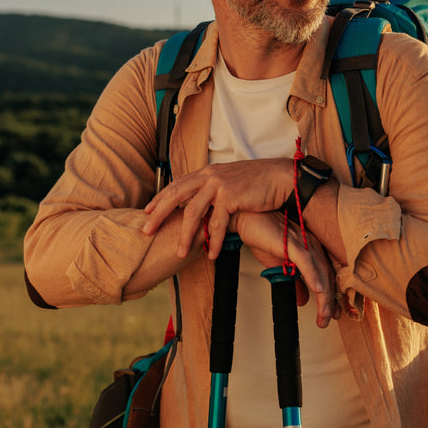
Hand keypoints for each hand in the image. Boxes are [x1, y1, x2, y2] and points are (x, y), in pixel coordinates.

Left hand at [143, 159, 291, 258]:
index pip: (176, 185)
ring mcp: (219, 185)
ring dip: (185, 236)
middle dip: (158, 214)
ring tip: (180, 254)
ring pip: (193, 213)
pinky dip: (213, 241)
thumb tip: (201, 204)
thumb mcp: (230, 182)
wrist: (281, 178)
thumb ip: (214, 190)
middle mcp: (209, 176)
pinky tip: (211, 255)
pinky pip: (217, 223)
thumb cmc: (258, 183)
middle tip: (146, 231)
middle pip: (175, 196)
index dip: (160, 198)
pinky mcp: (231, 196)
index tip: (146, 212)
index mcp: (207, 172)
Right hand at [236, 211, 340, 328]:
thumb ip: (293, 283)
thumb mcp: (280, 266)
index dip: (332, 296)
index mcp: (311, 250)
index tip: (333, 313)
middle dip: (330, 301)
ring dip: (324, 297)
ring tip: (324, 315)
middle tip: (328, 319)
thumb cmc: (263, 236)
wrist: (247, 218)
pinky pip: (306, 262)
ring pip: (320, 273)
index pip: (327, 276)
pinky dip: (313, 277)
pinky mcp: (292, 243)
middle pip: (327, 277)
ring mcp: (304, 244)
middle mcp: (312, 246)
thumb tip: (302, 301)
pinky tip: (317, 291)